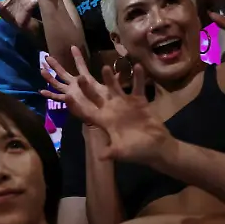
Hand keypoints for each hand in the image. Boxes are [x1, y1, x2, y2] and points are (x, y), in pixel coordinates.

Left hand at [42, 48, 171, 162]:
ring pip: (115, 88)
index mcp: (104, 122)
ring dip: (110, 79)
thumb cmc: (138, 151)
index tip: (68, 97)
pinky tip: (137, 66)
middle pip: (96, 97)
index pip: (86, 113)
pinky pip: (138, 87)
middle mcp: (111, 110)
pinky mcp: (139, 101)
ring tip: (105, 67)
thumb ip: (112, 151)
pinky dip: (138, 78)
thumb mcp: (123, 152)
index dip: (77, 106)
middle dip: (88, 88)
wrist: (157, 147)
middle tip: (80, 77)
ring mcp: (125, 104)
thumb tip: (100, 157)